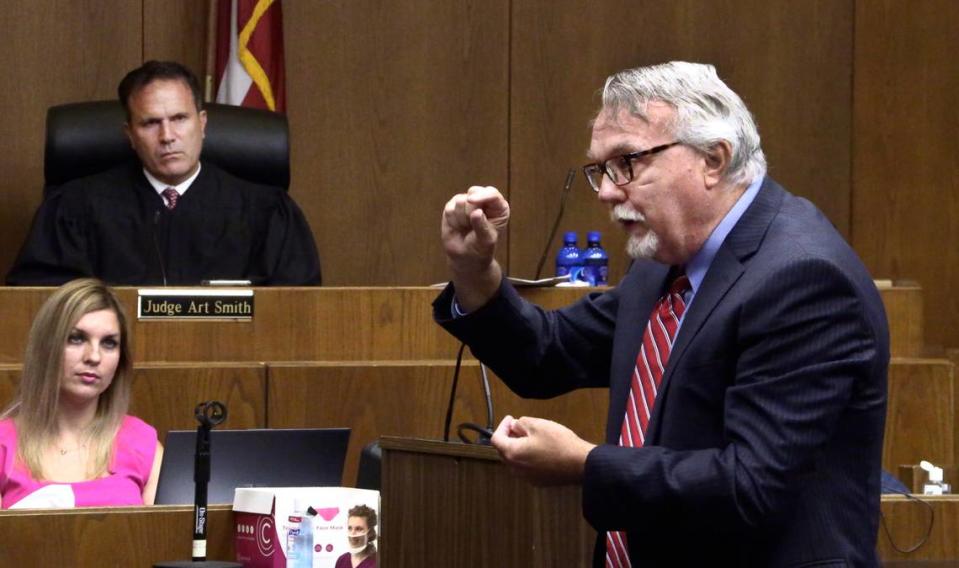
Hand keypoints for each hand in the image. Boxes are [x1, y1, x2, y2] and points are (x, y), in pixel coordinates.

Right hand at [441, 186, 509, 309]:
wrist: (465, 262)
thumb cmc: (480, 252)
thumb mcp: (487, 242)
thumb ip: (483, 226)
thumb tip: (476, 213)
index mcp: (497, 209)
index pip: (492, 194)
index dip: (485, 196)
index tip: (477, 203)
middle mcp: (482, 204)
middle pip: (475, 194)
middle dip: (471, 208)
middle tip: (471, 223)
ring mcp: (467, 206)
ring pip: (460, 200)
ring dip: (461, 217)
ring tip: (464, 230)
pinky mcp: (452, 210)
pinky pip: (449, 207)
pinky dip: (452, 219)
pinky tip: (456, 227)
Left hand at [490, 414, 595, 485]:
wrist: (580, 464)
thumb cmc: (559, 444)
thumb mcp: (538, 425)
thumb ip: (521, 423)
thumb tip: (514, 426)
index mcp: (513, 453)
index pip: (496, 439)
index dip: (502, 426)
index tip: (509, 419)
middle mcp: (516, 469)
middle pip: (504, 451)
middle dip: (508, 437)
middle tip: (518, 426)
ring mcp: (527, 477)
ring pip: (515, 461)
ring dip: (518, 448)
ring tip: (529, 437)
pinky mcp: (538, 481)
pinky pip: (526, 468)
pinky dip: (527, 458)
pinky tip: (539, 450)